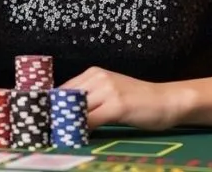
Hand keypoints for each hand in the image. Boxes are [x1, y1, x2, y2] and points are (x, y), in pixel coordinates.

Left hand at [61, 67, 182, 130]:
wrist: (167, 100)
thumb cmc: (138, 101)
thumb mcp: (110, 93)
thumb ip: (90, 99)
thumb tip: (65, 114)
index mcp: (94, 73)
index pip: (63, 90)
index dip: (53, 107)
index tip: (45, 122)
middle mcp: (98, 77)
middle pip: (66, 99)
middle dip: (57, 117)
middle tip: (49, 133)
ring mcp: (108, 90)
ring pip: (77, 109)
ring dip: (68, 125)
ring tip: (61, 137)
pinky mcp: (118, 104)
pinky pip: (91, 119)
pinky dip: (82, 130)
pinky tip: (79, 138)